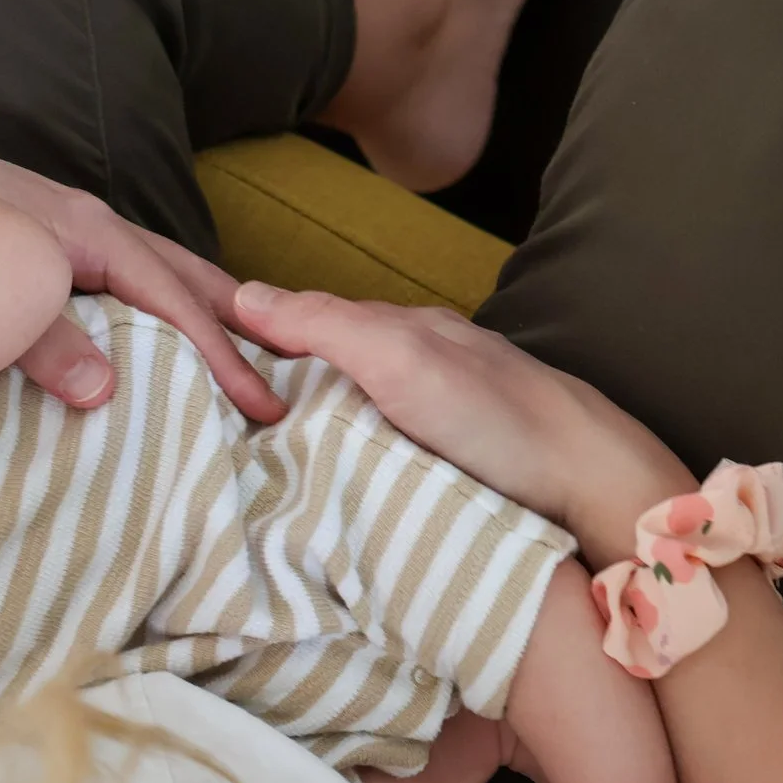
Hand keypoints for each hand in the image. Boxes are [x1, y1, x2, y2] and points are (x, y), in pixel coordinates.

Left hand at [19, 193, 285, 422]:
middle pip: (189, 274)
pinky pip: (126, 279)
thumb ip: (47, 344)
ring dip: (204, 310)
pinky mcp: (51, 241)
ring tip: (242, 350)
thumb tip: (103, 391)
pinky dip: (157, 309)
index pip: (177, 299)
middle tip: (287, 365)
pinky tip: (154, 333)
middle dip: (240, 319)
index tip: (259, 401)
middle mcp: (98, 226)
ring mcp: (75, 230)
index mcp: (96, 234)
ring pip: (161, 273)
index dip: (220, 353)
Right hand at [230, 282, 688, 564]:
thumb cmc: (498, 419)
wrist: (591, 485)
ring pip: (352, 410)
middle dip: (271, 380)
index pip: (304, 320)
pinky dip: (342, 456)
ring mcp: (434, 417)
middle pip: (325, 367)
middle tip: (205, 413)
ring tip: (248, 453)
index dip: (250, 336)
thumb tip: (242, 296)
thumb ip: (325, 326)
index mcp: (401, 330)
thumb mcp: (400, 360)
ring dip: (305, 425)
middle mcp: (416, 366)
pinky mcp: (448, 466)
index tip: (191, 359)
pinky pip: (377, 450)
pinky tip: (326, 480)